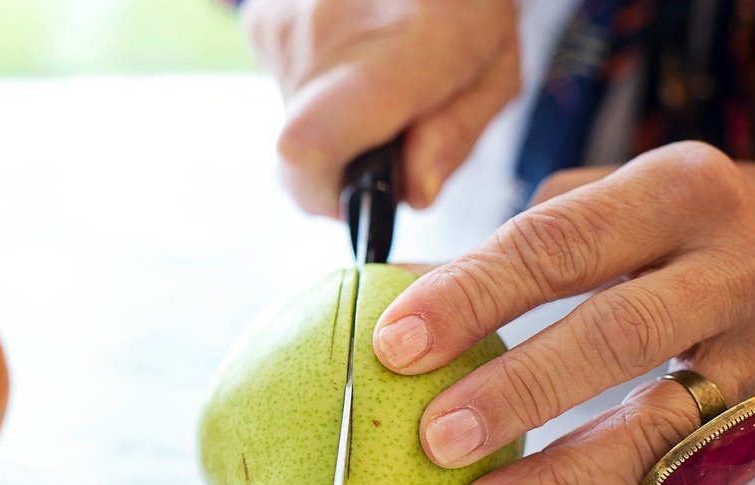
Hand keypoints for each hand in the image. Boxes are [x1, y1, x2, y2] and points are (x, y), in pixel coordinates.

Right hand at [241, 0, 518, 215]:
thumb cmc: (466, 0)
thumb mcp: (494, 72)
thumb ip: (453, 140)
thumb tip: (411, 194)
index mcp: (399, 54)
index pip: (309, 151)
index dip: (326, 195)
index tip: (363, 194)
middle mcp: (325, 38)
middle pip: (303, 151)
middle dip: (346, 160)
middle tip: (390, 123)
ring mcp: (282, 27)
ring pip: (294, 121)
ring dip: (334, 120)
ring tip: (376, 73)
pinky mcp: (260, 24)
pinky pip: (284, 85)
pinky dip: (318, 87)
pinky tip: (353, 50)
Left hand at [370, 141, 754, 484]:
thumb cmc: (678, 222)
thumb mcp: (608, 201)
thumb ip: (512, 248)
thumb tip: (391, 292)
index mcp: (670, 193)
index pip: (557, 244)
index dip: (472, 296)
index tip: (396, 344)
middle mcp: (726, 266)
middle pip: (617, 334)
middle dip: (520, 392)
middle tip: (435, 437)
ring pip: (662, 425)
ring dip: (560, 478)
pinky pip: (674, 477)